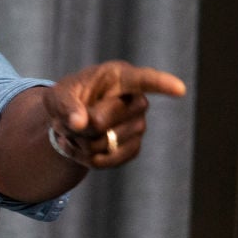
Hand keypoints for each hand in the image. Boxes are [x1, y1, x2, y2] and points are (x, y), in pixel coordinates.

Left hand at [43, 60, 185, 168]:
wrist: (70, 121)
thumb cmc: (67, 98)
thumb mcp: (58, 95)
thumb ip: (66, 105)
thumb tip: (81, 124)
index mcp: (120, 76)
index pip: (144, 79)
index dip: (161, 84)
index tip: (179, 89)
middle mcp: (136, 101)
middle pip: (102, 120)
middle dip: (77, 124)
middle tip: (69, 118)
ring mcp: (138, 126)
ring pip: (102, 143)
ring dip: (79, 141)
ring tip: (75, 130)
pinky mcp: (133, 148)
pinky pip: (105, 161)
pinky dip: (84, 157)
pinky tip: (80, 145)